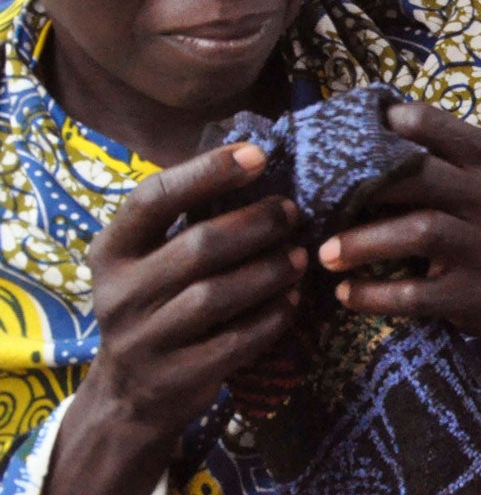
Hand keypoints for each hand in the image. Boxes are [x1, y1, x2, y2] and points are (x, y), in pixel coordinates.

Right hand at [67, 144, 305, 475]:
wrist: (129, 396)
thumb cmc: (156, 306)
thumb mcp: (149, 262)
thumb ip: (186, 220)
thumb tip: (257, 160)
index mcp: (112, 252)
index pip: (153, 198)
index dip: (207, 172)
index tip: (257, 154)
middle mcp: (119, 294)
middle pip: (198, 246)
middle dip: (255, 224)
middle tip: (292, 212)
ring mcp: (143, 340)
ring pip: (217, 295)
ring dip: (269, 270)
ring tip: (300, 255)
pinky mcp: (174, 377)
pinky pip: (235, 341)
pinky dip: (271, 317)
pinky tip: (293, 299)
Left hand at [316, 104, 480, 414]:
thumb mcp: (476, 182)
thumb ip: (433, 158)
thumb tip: (350, 138)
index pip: (430, 121)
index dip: (380, 126)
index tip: (346, 137)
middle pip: (420, 175)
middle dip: (364, 188)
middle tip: (321, 205)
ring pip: (420, 231)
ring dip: (363, 242)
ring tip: (324, 254)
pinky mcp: (473, 294)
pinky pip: (416, 294)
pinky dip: (374, 295)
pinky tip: (345, 293)